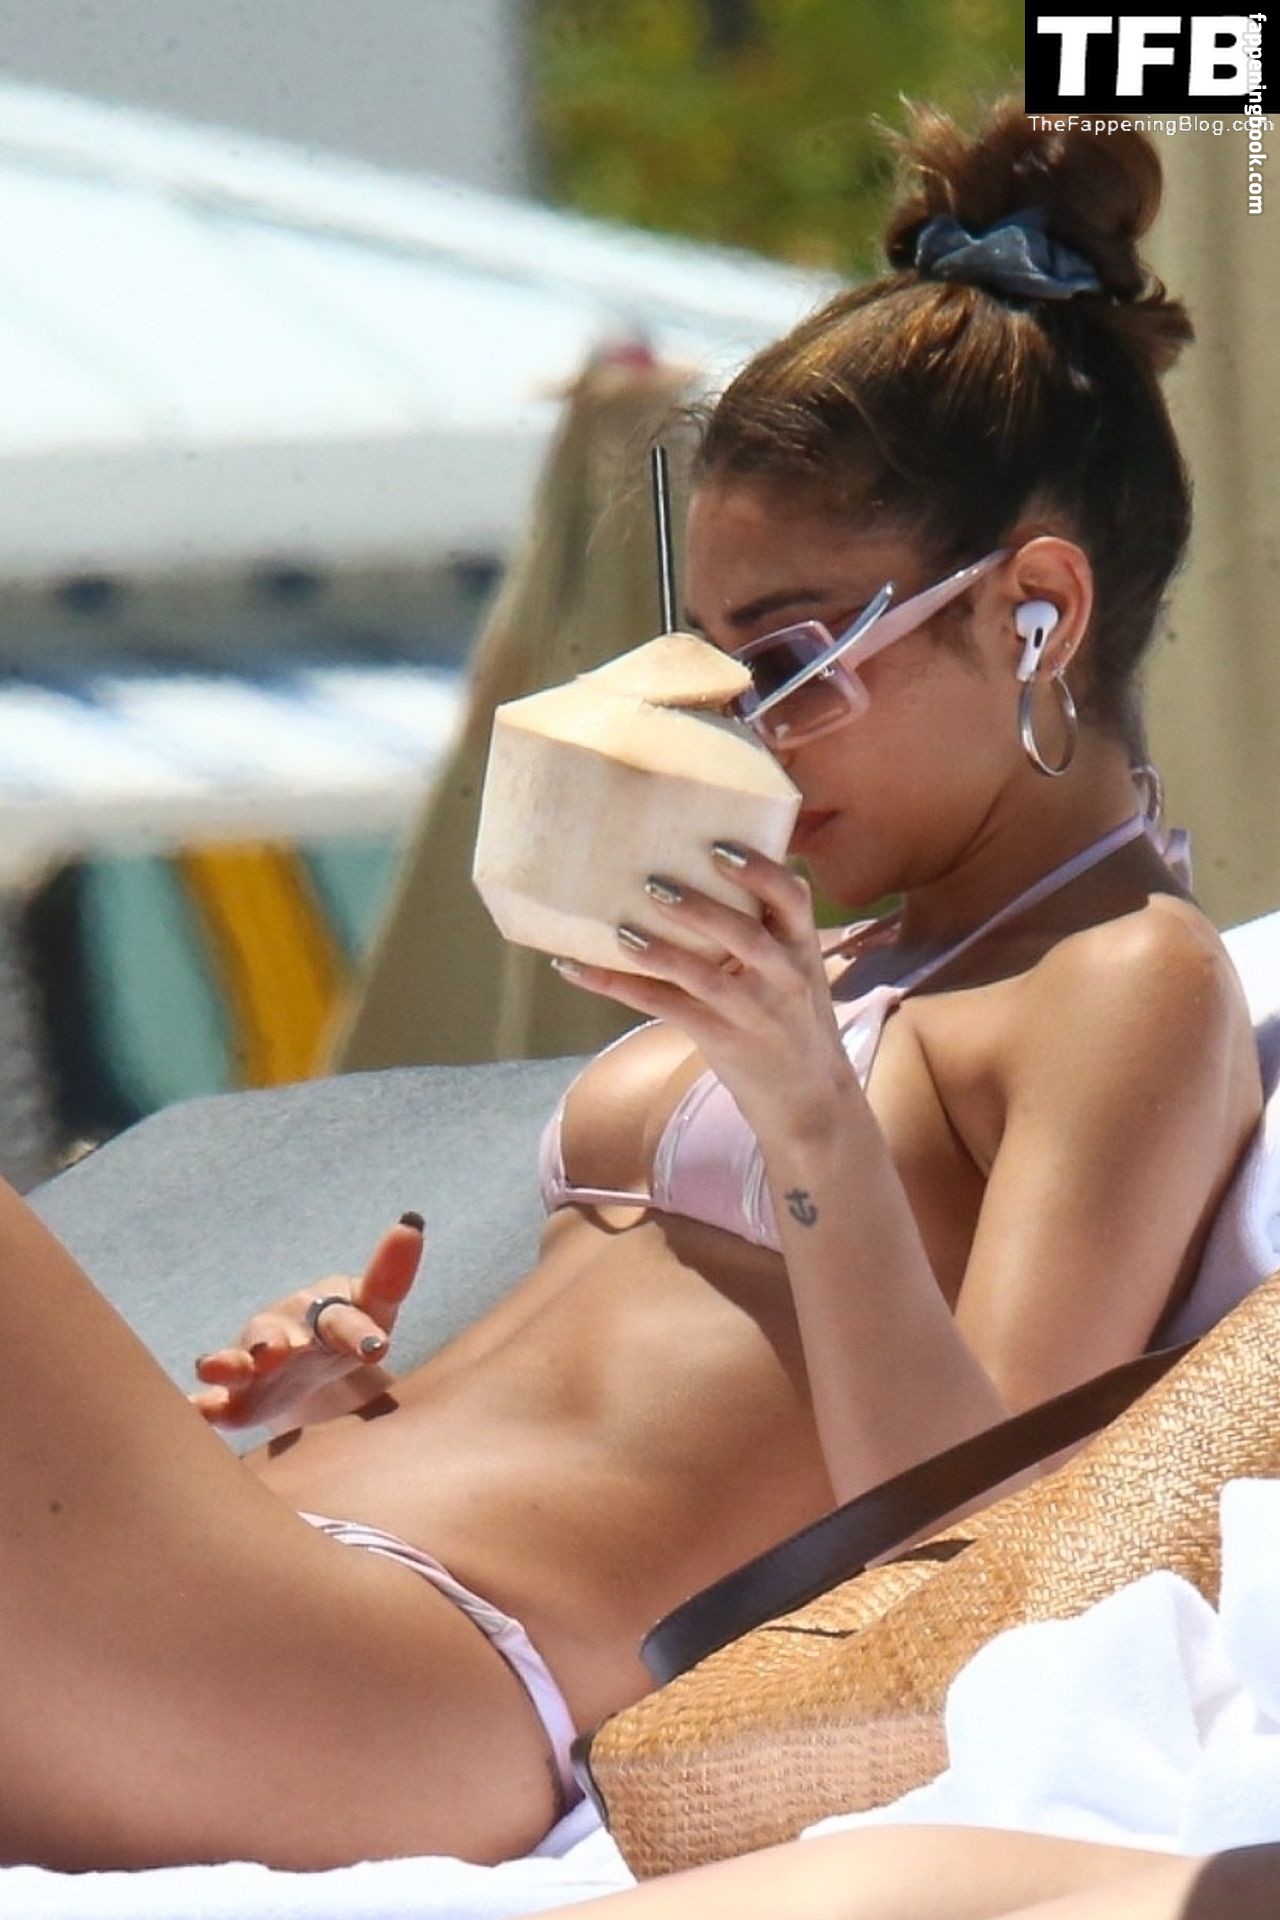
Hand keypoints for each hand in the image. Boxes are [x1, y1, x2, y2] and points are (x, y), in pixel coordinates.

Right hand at [188, 1214, 424, 1430]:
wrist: (311, 1365)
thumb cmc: (351, 1330)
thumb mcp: (377, 1308)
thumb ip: (392, 1276)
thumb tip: (411, 1222)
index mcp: (324, 1314)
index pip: (343, 1321)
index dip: (358, 1333)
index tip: (376, 1347)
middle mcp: (283, 1333)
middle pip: (274, 1335)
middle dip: (270, 1342)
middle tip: (272, 1352)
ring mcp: (254, 1364)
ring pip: (236, 1362)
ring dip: (227, 1364)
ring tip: (214, 1368)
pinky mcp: (236, 1400)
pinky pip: (214, 1402)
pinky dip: (201, 1406)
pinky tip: (193, 1410)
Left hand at [552, 844, 854, 1138]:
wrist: (809, 1098)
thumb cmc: (794, 1019)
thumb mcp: (797, 969)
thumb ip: (767, 927)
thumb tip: (709, 866)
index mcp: (802, 947)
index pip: (792, 898)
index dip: (759, 870)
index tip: (720, 846)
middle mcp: (783, 976)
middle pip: (744, 934)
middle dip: (700, 908)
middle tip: (655, 882)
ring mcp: (751, 1011)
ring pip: (701, 976)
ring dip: (658, 951)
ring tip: (620, 930)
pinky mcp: (720, 1039)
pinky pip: (663, 1007)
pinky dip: (618, 986)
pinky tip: (577, 969)